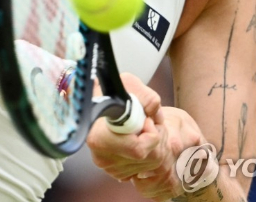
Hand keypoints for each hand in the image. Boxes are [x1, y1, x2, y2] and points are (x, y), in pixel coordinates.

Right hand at [86, 73, 204, 200]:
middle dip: (158, 137)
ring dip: (156, 144)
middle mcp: (102, 158)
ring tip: (145, 127)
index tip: (146, 118)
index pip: (138, 150)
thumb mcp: (128, 84)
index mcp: (99, 138)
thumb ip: (147, 98)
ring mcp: (109, 167)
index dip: (150, 134)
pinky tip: (140, 139)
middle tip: (150, 120)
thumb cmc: (109, 91)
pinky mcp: (116, 172)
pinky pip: (145, 169)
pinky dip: (150, 154)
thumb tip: (156, 115)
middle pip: (150, 158)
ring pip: (152, 165)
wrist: (97, 101)